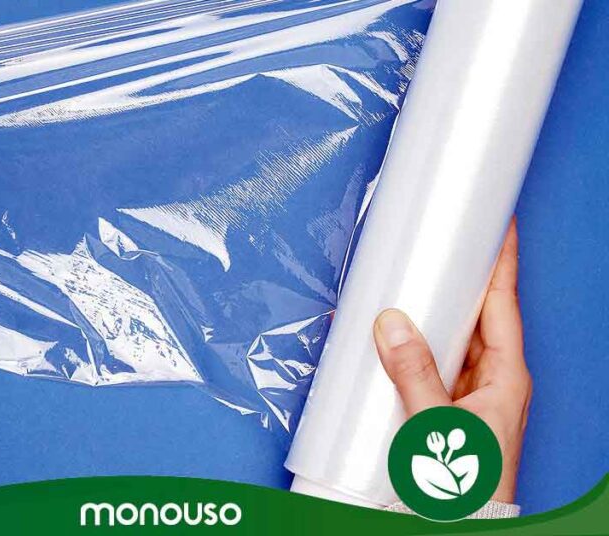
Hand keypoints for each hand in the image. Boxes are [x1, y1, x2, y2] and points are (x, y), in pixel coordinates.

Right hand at [373, 221, 529, 502]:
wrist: (460, 525)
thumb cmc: (463, 485)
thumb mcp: (436, 425)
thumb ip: (414, 374)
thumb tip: (391, 323)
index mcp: (505, 377)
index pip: (504, 304)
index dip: (503, 262)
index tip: (501, 224)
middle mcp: (492, 382)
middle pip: (477, 316)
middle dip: (459, 281)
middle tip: (442, 244)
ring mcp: (471, 396)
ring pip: (453, 341)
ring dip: (431, 315)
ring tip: (409, 285)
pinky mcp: (448, 409)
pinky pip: (433, 365)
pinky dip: (414, 348)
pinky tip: (391, 340)